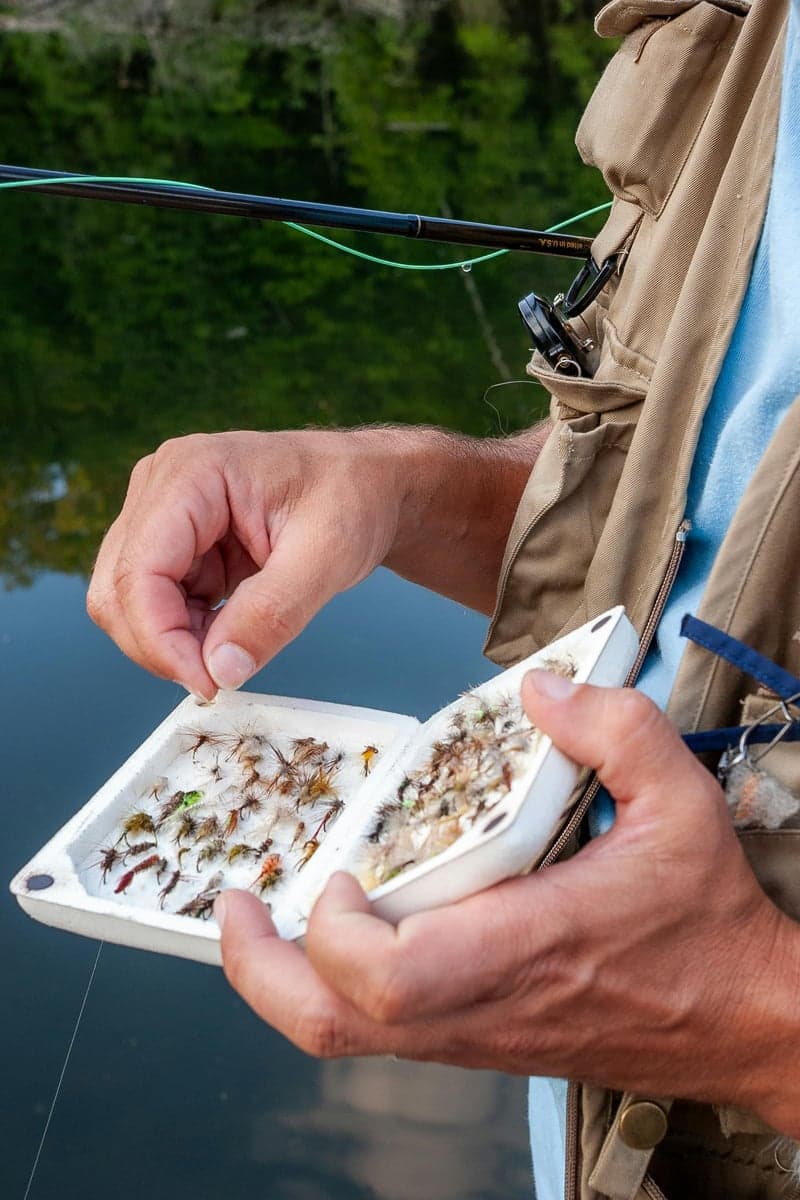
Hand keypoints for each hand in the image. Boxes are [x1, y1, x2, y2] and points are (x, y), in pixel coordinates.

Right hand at [87, 430, 405, 697]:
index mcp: (192, 473)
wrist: (370, 485)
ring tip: (241, 642)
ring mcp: (162, 515)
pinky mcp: (174, 543)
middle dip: (164, 645)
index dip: (161, 639)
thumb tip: (221, 670)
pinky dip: (187, 633)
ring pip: (129, 603)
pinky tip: (233, 630)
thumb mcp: (328, 556)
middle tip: (224, 675)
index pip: (139, 571)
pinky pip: (156, 604)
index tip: (208, 683)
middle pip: (120, 590)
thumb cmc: (353, 497)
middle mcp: (161, 487)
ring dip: (176, 641)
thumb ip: (273, 613)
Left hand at [215, 672, 799, 1135]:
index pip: (392, 981)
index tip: (338, 872)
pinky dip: (334, 986)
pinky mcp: (477, 1037)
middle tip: (238, 903)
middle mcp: (483, 1004)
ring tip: (266, 910)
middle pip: (336, 1025)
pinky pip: (379, 1030)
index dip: (336, 936)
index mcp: (524, 948)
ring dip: (286, 979)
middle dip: (261, 970)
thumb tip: (542, 692)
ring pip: (346, 1038)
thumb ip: (617, 730)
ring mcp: (474, 1032)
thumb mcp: (683, 802)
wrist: (741, 1019)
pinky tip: (338, 931)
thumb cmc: (706, 922)